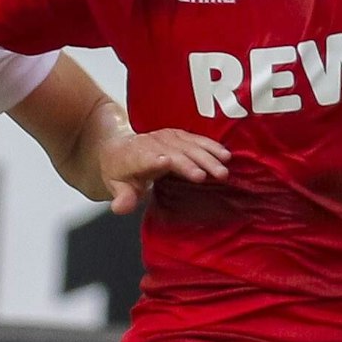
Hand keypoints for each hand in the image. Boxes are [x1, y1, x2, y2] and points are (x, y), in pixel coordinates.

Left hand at [96, 128, 229, 212]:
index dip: (156, 160)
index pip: (147, 158)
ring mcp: (167, 137)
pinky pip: (197, 139)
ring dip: (208, 156)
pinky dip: (212, 146)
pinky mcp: (179, 135)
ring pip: (189, 145)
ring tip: (223, 168)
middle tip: (210, 175)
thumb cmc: (121, 170)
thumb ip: (122, 197)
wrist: (119, 147)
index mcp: (136, 157)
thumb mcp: (116, 186)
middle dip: (193, 162)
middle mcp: (153, 144)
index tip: (167, 163)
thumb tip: (120, 207)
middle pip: (175, 153)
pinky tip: (225, 155)